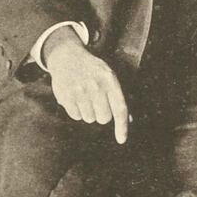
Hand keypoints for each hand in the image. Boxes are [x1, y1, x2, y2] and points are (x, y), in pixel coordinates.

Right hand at [43, 28, 129, 143]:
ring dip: (88, 112)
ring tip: (84, 96)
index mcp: (110, 79)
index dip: (122, 126)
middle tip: (97, 102)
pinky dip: (77, 111)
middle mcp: (96, 85)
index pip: (120, 108)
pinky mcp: (66, 96)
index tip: (121, 140)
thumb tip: (130, 120)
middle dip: (102, 114)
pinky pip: (76, 116)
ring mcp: (80, 91)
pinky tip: (75, 98)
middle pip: (104, 118)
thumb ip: (119, 97)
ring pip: (90, 119)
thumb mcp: (108, 76)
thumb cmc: (92, 69)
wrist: (68, 56)